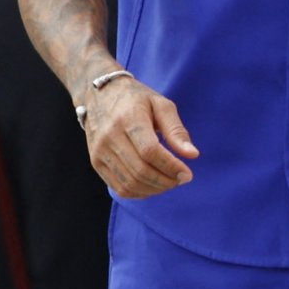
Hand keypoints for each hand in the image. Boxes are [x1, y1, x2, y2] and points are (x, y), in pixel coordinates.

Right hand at [82, 77, 198, 198]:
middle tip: (182, 179)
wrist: (99, 96)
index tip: (187, 174)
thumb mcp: (160, 104)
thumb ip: (176, 130)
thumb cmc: (135, 99)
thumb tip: (192, 155)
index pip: (150, 151)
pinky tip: (153, 185)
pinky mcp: (96, 162)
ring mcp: (100, 152)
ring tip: (170, 182)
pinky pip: (119, 188)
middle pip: (140, 170)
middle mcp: (110, 137)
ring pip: (129, 183)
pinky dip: (139, 192)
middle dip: (166, 181)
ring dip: (154, 189)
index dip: (171, 166)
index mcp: (128, 118)